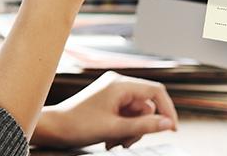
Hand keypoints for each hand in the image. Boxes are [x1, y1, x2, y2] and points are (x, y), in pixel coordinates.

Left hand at [32, 71, 178, 148]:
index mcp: (120, 84)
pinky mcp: (108, 100)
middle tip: (127, 142)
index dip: (168, 110)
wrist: (54, 127)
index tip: (172, 129)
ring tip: (114, 141)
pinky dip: (122, 128)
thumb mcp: (115, 129)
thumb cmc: (78, 125)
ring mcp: (112, 91)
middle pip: (146, 105)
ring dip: (130, 130)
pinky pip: (126, 114)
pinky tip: (110, 138)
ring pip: (136, 113)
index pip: (156, 91)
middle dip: (140, 127)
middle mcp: (118, 83)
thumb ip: (144, 126)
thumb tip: (168, 124)